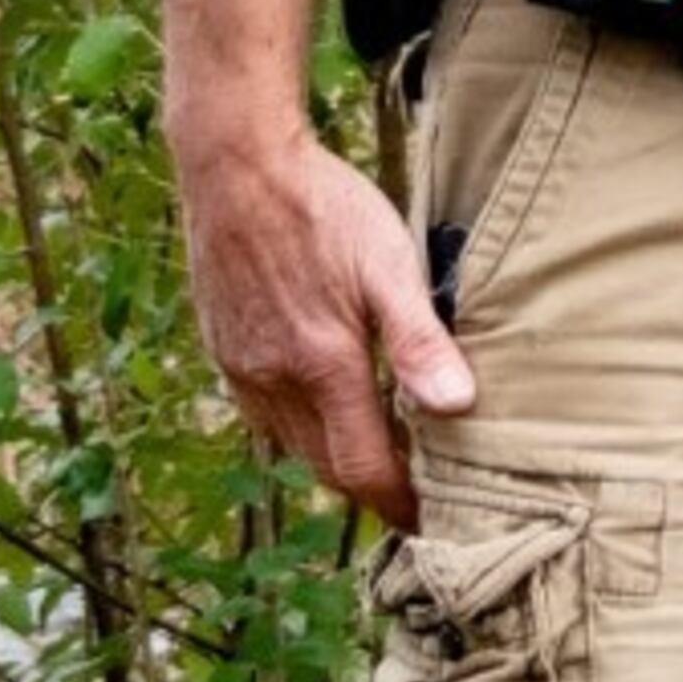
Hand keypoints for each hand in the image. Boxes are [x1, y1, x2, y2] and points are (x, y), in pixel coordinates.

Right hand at [172, 127, 469, 529]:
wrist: (234, 162)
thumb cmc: (323, 205)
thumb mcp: (390, 264)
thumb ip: (420, 341)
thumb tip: (457, 406)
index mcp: (323, 366)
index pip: (364, 471)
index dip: (400, 505)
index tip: (432, 520)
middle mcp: (275, 379)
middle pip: (328, 469)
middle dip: (374, 489)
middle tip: (419, 492)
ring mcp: (242, 366)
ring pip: (294, 446)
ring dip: (337, 460)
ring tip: (384, 452)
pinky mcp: (224, 348)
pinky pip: (265, 415)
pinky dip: (302, 429)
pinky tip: (330, 405)